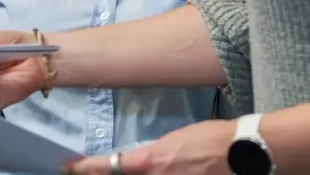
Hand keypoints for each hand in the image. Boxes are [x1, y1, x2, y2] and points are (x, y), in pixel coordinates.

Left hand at [63, 120, 234, 174]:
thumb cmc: (209, 138)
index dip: (84, 169)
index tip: (67, 167)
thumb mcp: (173, 141)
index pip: (108, 166)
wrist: (241, 151)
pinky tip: (156, 173)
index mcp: (150, 163)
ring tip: (127, 170)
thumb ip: (154, 156)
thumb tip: (144, 164)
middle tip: (83, 172)